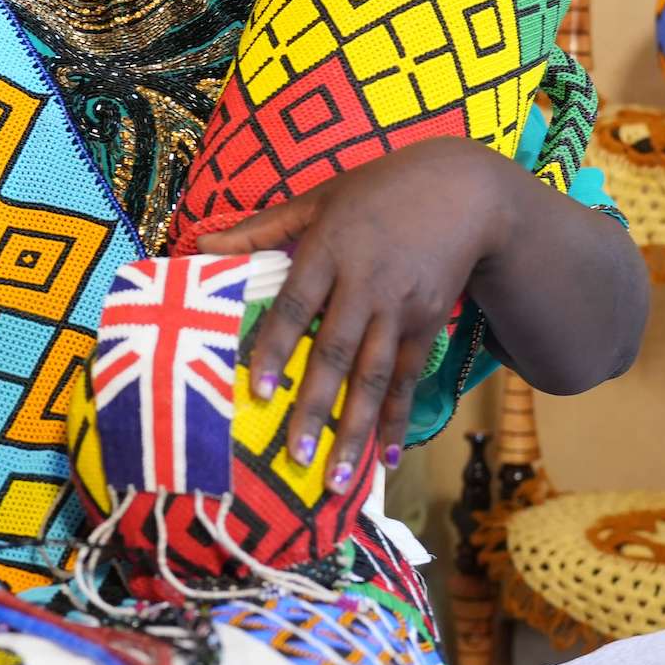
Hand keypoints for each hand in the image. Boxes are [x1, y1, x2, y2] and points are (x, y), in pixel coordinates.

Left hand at [197, 138, 521, 490]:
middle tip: (297, 458)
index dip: (276, 348)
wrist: (462, 189)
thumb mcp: (318, 198)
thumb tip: (201, 245)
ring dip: (356, 428)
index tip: (258, 392)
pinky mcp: (428, 322)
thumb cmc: (377, 191)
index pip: (296, 306)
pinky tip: (389, 456)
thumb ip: (260, 228)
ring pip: (374, 374)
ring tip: (337, 475)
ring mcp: (400, 307)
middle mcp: (364, 284)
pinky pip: (409, 377)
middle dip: (317, 407)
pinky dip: (398, 417)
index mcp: (329, 249)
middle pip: (335, 352)